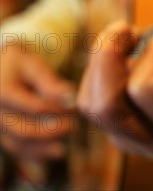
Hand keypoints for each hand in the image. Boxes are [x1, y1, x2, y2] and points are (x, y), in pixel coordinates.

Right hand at [0, 45, 75, 159]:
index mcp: (4, 92)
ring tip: (61, 151)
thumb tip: (72, 98)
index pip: (35, 108)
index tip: (75, 110)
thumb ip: (50, 83)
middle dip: (51, 132)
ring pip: (17, 143)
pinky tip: (47, 158)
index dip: (58, 111)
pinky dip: (29, 154)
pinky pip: (13, 146)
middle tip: (73, 128)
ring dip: (40, 149)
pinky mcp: (0, 130)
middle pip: (24, 130)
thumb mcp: (32, 65)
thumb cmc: (17, 62)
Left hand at [77, 20, 152, 158]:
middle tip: (127, 28)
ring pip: (92, 104)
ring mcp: (135, 141)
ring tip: (123, 36)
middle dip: (108, 58)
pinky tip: (123, 51)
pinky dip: (101, 71)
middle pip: (106, 105)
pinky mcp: (121, 132)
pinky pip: (94, 102)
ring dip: (101, 63)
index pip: (147, 91)